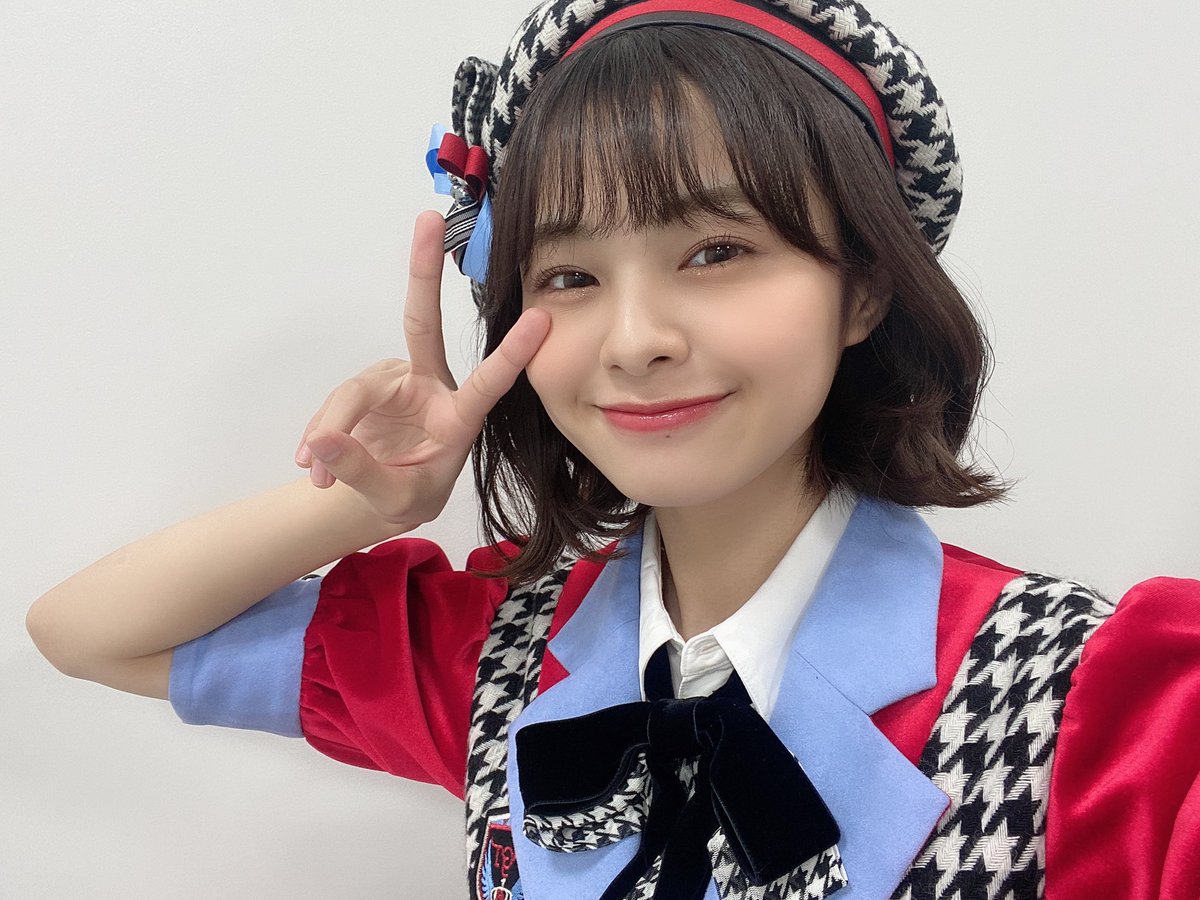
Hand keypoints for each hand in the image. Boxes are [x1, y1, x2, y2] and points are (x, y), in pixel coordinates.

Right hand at [293, 210, 549, 526]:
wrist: (385, 496)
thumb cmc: (409, 495)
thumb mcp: (394, 501)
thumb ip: (362, 473)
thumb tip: (323, 442)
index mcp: (459, 419)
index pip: (488, 384)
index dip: (512, 354)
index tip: (542, 319)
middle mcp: (431, 387)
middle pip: (422, 324)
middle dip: (423, 270)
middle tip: (429, 218)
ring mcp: (396, 382)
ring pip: (355, 389)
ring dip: (330, 430)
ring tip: (317, 473)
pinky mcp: (366, 387)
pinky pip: (335, 404)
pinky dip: (318, 436)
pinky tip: (311, 465)